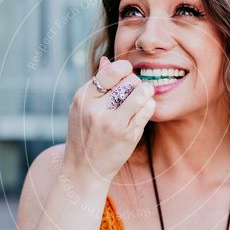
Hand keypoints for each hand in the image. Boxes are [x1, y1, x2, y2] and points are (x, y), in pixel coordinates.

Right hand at [63, 56, 154, 182]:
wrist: (84, 168)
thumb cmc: (84, 134)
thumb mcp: (81, 107)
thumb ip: (95, 84)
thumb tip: (106, 60)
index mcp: (83, 98)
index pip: (110, 72)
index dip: (123, 69)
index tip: (126, 73)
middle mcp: (96, 110)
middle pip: (128, 81)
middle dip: (134, 82)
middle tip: (132, 90)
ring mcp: (113, 124)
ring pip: (140, 93)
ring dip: (145, 92)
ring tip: (142, 96)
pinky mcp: (128, 135)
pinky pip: (147, 110)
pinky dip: (148, 106)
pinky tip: (143, 109)